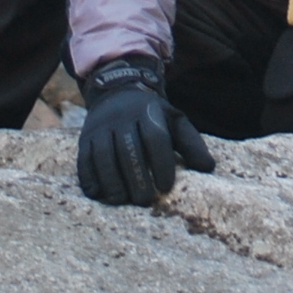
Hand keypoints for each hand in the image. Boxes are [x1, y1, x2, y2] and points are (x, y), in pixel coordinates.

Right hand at [76, 56, 213, 205]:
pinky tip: (99, 194)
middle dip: (136, 178)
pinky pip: (84, 159)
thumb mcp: (174, 121)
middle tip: (144, 200)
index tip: (165, 187)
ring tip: (122, 200)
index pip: (155, 138)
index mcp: (149, 112)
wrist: (117, 91)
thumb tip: (208, 168)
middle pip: (128, 150)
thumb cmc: (152, 115)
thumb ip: (191, 143)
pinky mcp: (85, 137)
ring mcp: (101, 126)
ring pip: (104, 156)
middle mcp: (122, 117)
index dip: (161, 164)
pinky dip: (90, 178)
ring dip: (112, 181)